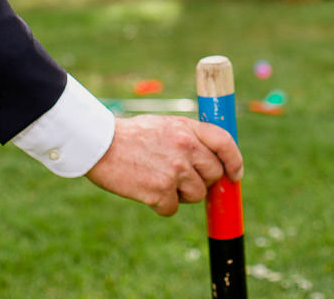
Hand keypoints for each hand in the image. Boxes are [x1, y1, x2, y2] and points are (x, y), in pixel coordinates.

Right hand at [85, 115, 243, 216]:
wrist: (99, 145)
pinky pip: (173, 208)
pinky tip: (146, 191)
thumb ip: (188, 138)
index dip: (234, 161)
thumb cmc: (130, 136)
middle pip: (214, 174)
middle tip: (181, 179)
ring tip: (159, 182)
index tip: (235, 175)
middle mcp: (186, 147)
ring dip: (181, 195)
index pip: (225, 143)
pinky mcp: (160, 191)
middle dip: (202, 181)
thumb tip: (210, 159)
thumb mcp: (165, 125)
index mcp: (188, 128)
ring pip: (196, 195)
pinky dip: (161, 205)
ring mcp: (174, 170)